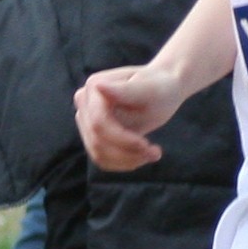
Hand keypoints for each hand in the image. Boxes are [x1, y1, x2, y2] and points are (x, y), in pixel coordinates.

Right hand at [75, 63, 191, 171]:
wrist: (164, 90)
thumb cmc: (160, 87)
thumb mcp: (149, 90)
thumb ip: (125, 90)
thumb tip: (97, 85)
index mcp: (94, 86)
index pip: (99, 124)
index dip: (122, 139)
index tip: (148, 146)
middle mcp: (84, 101)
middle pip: (97, 141)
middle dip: (127, 152)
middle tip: (155, 153)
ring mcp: (85, 119)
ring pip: (98, 153)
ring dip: (127, 160)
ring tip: (153, 154)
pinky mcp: (92, 134)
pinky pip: (102, 159)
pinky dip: (123, 163)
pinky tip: (142, 156)